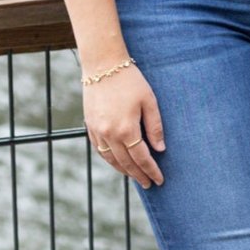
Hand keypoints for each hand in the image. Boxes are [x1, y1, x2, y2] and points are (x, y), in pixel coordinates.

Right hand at [83, 65, 165, 188]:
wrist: (103, 66)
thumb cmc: (130, 80)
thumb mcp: (149, 100)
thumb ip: (155, 126)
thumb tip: (160, 149)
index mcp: (126, 129)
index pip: (141, 158)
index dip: (151, 170)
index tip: (159, 180)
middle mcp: (110, 135)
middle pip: (126, 163)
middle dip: (138, 175)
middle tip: (148, 184)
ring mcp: (97, 132)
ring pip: (111, 160)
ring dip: (123, 170)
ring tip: (134, 176)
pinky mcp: (90, 126)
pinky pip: (100, 150)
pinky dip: (110, 159)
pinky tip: (117, 162)